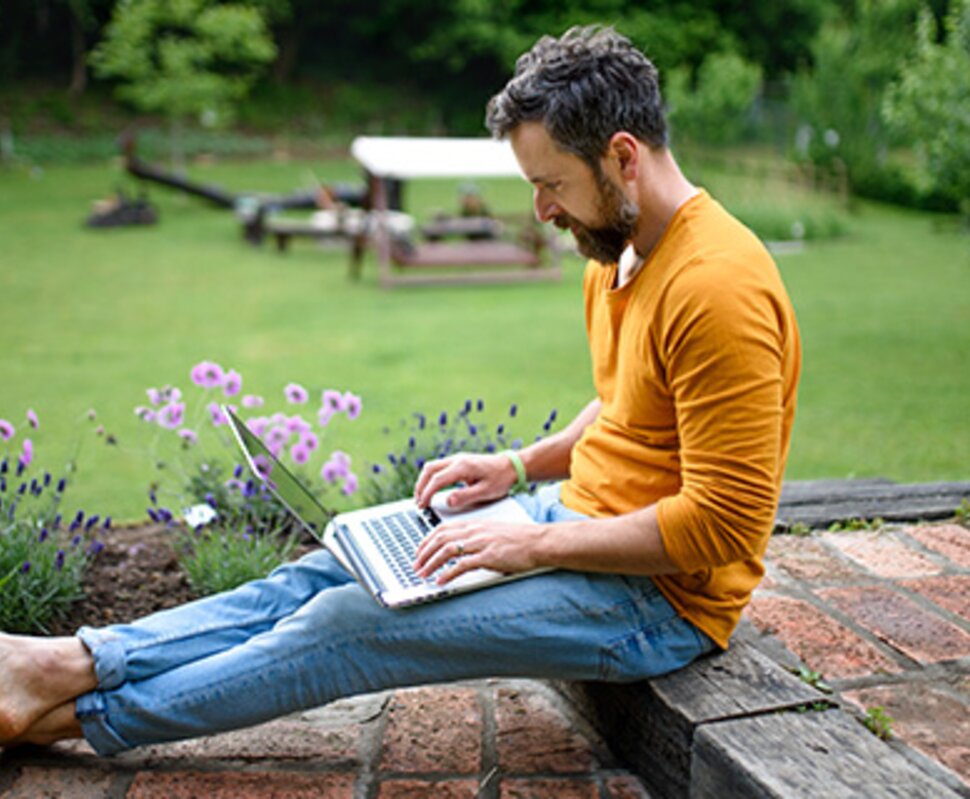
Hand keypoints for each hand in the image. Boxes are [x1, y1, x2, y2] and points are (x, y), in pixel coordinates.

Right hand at [413, 452, 517, 510]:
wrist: (511, 466)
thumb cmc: (501, 479)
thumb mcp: (486, 491)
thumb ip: (466, 496)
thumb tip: (448, 501)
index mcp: (463, 467)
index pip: (437, 479)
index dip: (427, 493)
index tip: (422, 505)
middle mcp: (457, 460)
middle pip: (429, 470)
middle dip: (420, 486)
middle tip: (418, 503)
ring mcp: (457, 459)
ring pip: (432, 466)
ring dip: (424, 481)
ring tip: (421, 497)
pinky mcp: (459, 461)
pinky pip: (438, 467)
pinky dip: (431, 478)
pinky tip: (431, 488)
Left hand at [413, 519, 545, 585]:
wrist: (538, 541)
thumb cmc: (519, 539)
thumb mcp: (492, 532)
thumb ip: (476, 537)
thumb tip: (461, 549)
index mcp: (474, 524)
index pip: (442, 528)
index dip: (427, 540)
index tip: (419, 551)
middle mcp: (474, 531)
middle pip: (440, 539)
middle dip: (424, 553)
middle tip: (416, 565)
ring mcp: (481, 543)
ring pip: (447, 550)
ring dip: (431, 563)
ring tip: (423, 574)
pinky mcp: (488, 557)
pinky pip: (462, 565)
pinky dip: (448, 573)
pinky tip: (441, 581)